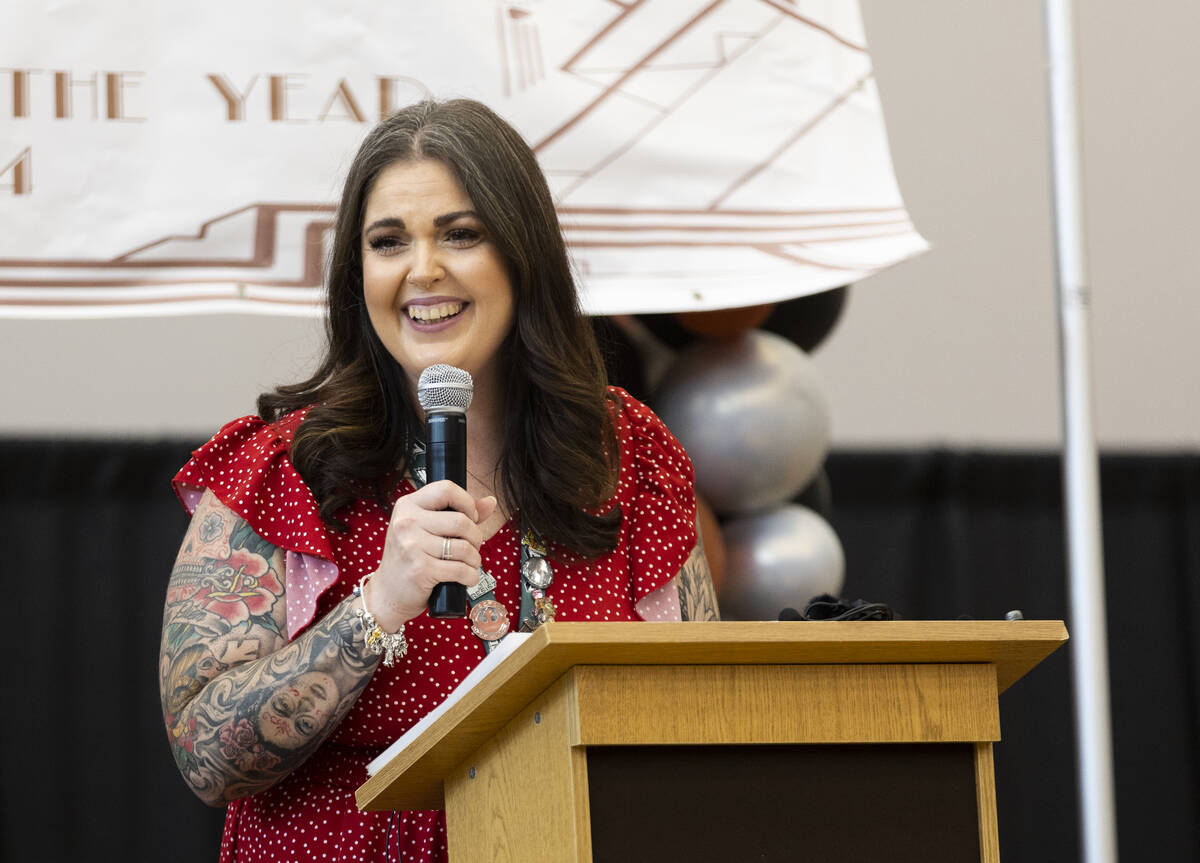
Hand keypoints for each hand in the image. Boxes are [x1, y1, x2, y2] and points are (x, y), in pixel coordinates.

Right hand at [366, 480, 497, 630]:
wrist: (388, 593)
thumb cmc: (410, 558)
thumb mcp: (426, 529)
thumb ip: (459, 513)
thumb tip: (490, 502)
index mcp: (408, 505)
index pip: (446, 489)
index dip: (467, 503)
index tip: (470, 518)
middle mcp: (407, 522)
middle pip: (461, 521)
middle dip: (476, 537)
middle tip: (471, 547)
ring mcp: (412, 545)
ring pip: (464, 547)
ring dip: (475, 559)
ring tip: (469, 564)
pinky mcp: (420, 569)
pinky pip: (460, 569)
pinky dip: (470, 576)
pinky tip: (466, 578)